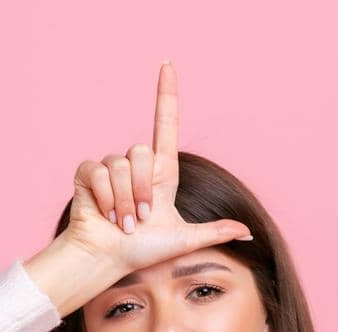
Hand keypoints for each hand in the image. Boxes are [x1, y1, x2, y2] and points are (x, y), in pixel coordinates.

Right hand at [62, 61, 252, 273]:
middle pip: (142, 152)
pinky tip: (104, 214)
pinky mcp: (88, 173)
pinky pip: (100, 172)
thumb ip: (214, 232)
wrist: (108, 259)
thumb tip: (249, 233)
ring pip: (121, 166)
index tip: (168, 65)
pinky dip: (105, 198)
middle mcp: (136, 165)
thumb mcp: (184, 239)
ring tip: (123, 223)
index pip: (166, 124)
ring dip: (124, 201)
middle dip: (142, 190)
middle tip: (139, 219)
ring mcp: (110, 168)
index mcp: (161, 173)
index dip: (167, 94)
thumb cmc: (141, 251)